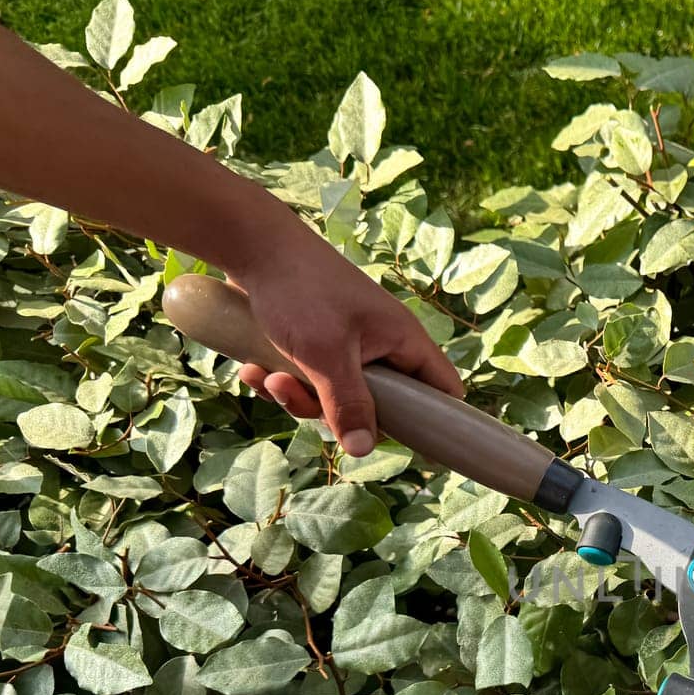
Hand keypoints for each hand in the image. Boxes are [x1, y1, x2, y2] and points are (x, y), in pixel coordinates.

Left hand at [229, 225, 461, 455]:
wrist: (252, 244)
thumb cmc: (301, 291)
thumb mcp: (326, 356)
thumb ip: (348, 405)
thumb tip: (363, 451)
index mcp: (403, 342)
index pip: (441, 390)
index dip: (436, 421)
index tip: (413, 447)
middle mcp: (381, 345)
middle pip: (378, 405)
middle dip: (336, 412)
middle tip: (304, 399)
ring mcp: (348, 345)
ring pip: (334, 397)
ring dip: (297, 396)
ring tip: (269, 376)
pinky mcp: (314, 343)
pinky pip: (307, 380)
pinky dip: (281, 380)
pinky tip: (253, 369)